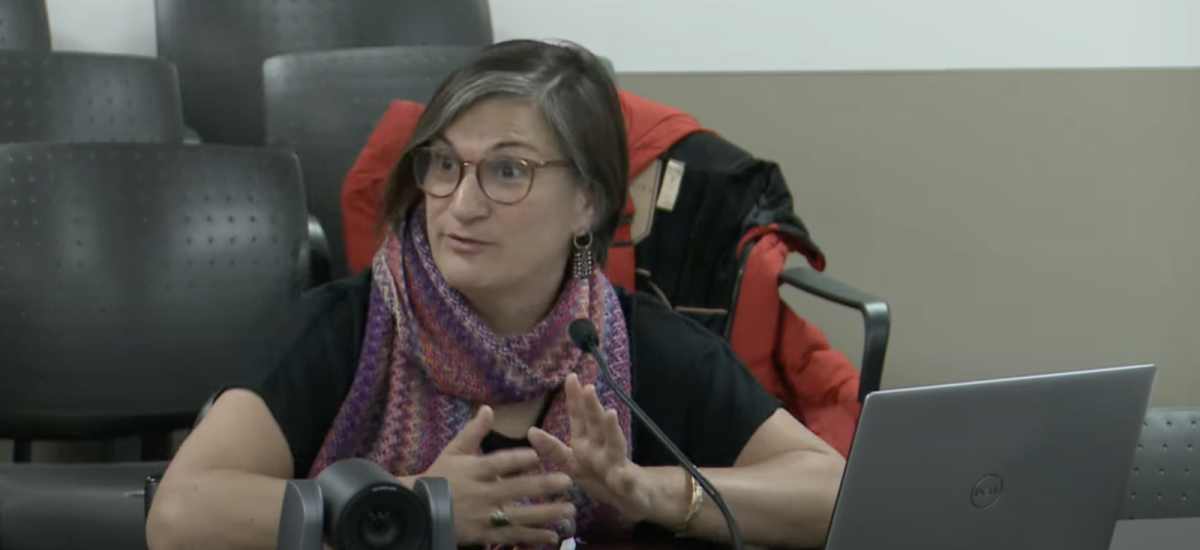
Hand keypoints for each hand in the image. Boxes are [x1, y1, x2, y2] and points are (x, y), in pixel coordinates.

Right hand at [421, 406, 575, 545]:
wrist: (420, 509)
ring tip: (569, 509)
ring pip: (519, 516)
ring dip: (546, 513)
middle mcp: (482, 493)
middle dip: (543, 485)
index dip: (516, 459)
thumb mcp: (453, 451)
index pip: (497, 463)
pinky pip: (512, 536)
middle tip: (568, 481)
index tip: (538, 455)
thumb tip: (488, 408)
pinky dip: (533, 536)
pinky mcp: (485, 534)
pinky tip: (553, 535)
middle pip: (515, 489)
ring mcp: (484, 516)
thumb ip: (473, 432)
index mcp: (474, 470)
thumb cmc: (440, 476)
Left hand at [528, 374, 652, 522]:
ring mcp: (617, 465)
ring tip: (610, 414)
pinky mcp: (629, 485)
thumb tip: (530, 431)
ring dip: (612, 430)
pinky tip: (623, 476)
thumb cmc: (600, 475)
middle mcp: (601, 447)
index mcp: (586, 442)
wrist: (634, 495)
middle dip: (592, 407)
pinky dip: (625, 479)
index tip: (571, 377)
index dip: (574, 398)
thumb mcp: (572, 464)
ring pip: (615, 445)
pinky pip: (626, 482)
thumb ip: (553, 449)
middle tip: (587, 388)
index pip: (579, 417)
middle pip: (596, 424)